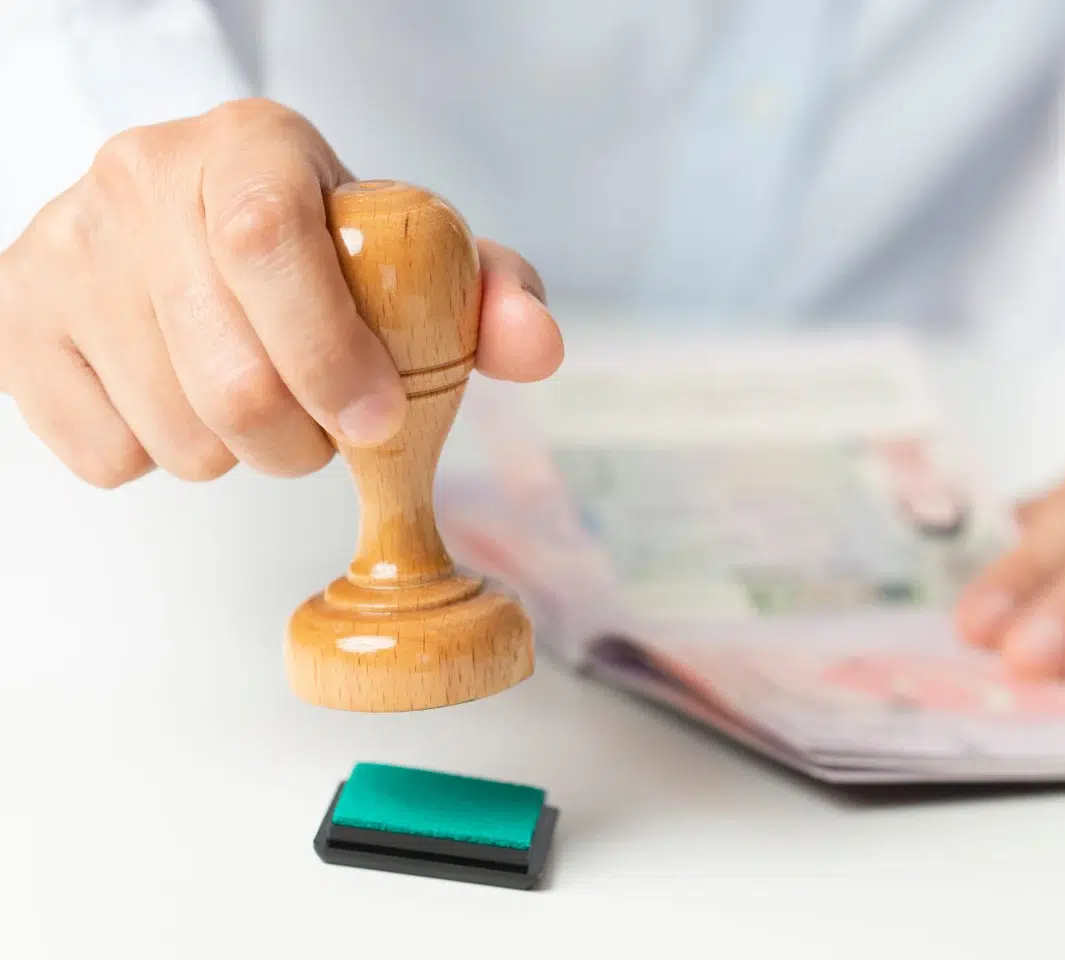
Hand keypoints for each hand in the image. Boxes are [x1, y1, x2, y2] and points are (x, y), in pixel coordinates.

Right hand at [0, 98, 561, 486]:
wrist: (183, 217)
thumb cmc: (316, 245)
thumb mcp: (407, 250)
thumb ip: (484, 293)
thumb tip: (539, 348)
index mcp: (250, 145)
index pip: (271, 245)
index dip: (332, 353)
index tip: (379, 421)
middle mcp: (139, 180)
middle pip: (229, 376)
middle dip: (304, 442)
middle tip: (326, 429)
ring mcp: (64, 252)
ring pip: (175, 434)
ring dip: (241, 455)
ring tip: (253, 400)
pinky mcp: (16, 321)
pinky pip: (108, 457)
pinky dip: (162, 459)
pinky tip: (179, 399)